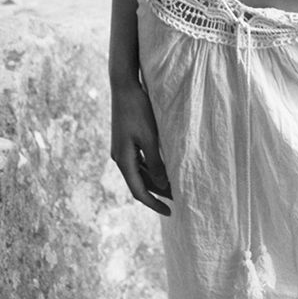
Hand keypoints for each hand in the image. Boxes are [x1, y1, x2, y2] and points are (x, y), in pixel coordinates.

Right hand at [110, 79, 171, 214]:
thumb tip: (162, 184)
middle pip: (139, 183)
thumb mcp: (150, 137)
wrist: (124, 87)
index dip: (154, 203)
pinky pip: (138, 161)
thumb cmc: (138, 110)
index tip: (170, 211)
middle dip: (157, 193)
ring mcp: (122, 149)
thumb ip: (155, 162)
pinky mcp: (125, 140)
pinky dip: (150, 168)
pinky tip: (162, 168)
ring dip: (154, 181)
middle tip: (177, 199)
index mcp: (123, 160)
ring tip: (173, 186)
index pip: (138, 191)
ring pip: (139, 172)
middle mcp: (120, 157)